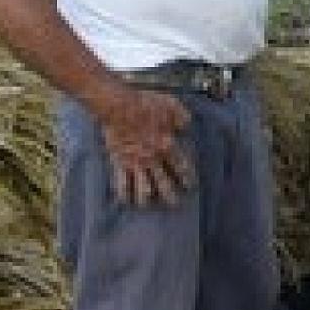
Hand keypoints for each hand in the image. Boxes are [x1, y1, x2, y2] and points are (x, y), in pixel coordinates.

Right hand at [95, 86, 193, 206]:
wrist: (118, 106)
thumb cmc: (145, 103)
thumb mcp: (172, 105)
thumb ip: (182, 118)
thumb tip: (186, 127)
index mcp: (168, 146)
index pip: (181, 167)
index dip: (187, 178)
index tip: (190, 186)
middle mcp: (153, 159)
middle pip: (164, 184)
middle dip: (170, 196)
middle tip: (175, 204)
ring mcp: (135, 163)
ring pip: (143, 189)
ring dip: (147, 199)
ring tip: (150, 205)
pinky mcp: (118, 163)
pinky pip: (121, 183)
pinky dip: (124, 194)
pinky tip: (126, 201)